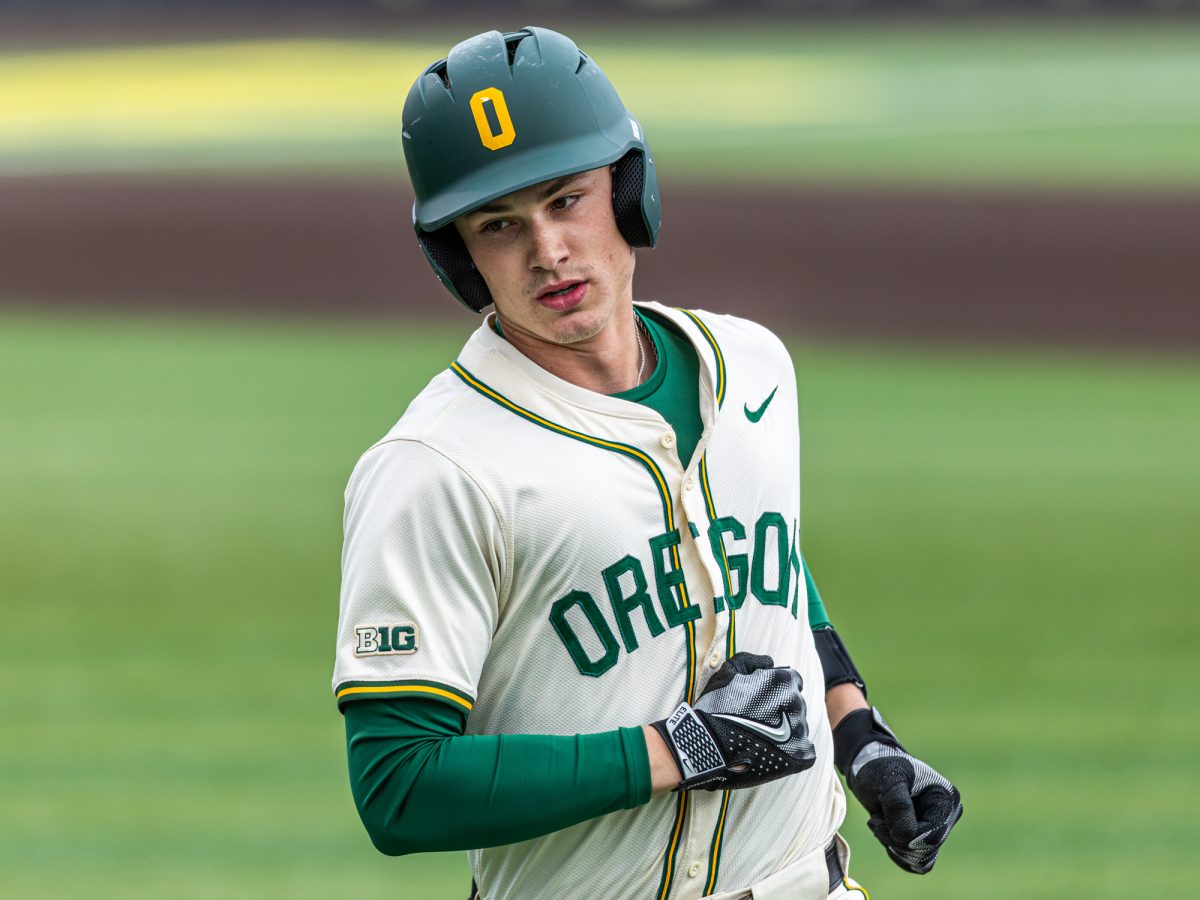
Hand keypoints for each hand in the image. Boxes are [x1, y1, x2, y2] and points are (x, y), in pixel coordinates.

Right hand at [651, 652, 815, 790]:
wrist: (710, 747)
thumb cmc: (716, 707)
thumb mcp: (727, 673)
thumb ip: (750, 661)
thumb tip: (769, 661)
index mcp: (782, 681)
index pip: (792, 681)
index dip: (777, 690)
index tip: (763, 701)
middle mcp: (796, 702)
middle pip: (795, 704)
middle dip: (781, 710)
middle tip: (759, 722)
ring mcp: (800, 729)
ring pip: (799, 728)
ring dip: (786, 732)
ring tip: (761, 740)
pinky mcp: (801, 754)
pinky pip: (804, 751)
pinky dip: (792, 753)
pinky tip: (772, 753)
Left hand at [833, 707, 962, 873]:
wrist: (867, 767)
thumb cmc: (878, 767)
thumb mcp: (886, 780)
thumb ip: (898, 806)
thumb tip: (907, 838)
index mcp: (946, 799)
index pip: (932, 836)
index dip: (904, 837)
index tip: (879, 822)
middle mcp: (947, 815)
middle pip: (926, 850)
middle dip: (895, 840)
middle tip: (875, 821)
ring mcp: (936, 827)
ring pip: (920, 860)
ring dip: (893, 846)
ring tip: (878, 823)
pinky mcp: (924, 836)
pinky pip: (914, 861)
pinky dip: (895, 850)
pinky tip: (883, 830)